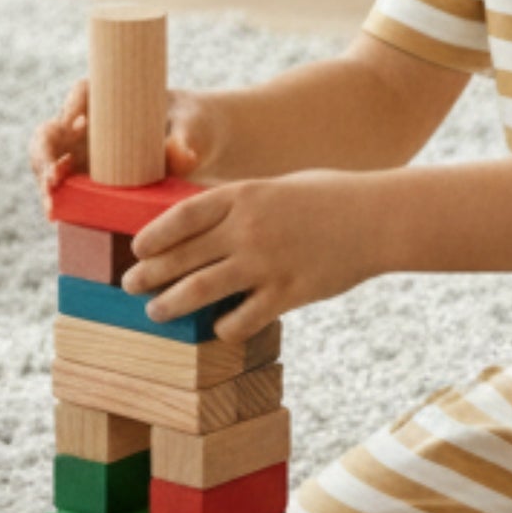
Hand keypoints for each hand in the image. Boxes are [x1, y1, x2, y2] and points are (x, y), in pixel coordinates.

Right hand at [29, 84, 211, 219]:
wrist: (198, 146)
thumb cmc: (191, 124)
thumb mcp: (192, 127)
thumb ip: (185, 141)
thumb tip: (182, 156)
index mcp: (111, 99)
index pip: (82, 93)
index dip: (73, 105)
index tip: (78, 124)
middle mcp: (88, 124)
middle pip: (52, 132)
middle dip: (45, 153)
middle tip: (55, 174)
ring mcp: (84, 153)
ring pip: (49, 162)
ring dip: (46, 180)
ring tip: (53, 201)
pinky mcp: (88, 179)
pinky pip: (65, 188)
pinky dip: (57, 200)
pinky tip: (56, 214)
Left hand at [123, 170, 375, 343]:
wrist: (380, 217)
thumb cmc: (331, 196)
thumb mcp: (279, 186)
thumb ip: (241, 203)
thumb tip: (201, 223)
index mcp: (244, 195)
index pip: (180, 218)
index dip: (152, 237)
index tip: (137, 249)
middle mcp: (248, 229)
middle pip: (181, 257)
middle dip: (148, 275)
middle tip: (131, 286)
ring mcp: (266, 263)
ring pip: (199, 292)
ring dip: (170, 305)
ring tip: (156, 312)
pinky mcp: (288, 293)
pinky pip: (241, 319)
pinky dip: (223, 326)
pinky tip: (219, 327)